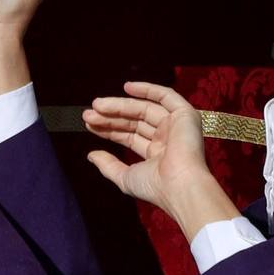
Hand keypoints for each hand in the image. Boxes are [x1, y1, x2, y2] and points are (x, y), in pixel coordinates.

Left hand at [84, 82, 239, 240]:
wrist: (180, 185)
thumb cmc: (155, 186)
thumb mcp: (125, 177)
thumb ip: (108, 165)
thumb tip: (91, 155)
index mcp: (156, 154)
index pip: (128, 136)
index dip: (109, 128)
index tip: (89, 123)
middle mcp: (167, 139)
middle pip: (134, 121)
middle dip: (110, 116)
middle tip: (87, 114)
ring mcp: (176, 126)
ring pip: (144, 108)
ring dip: (120, 104)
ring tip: (97, 105)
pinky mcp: (186, 115)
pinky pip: (166, 97)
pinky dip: (148, 89)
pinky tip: (127, 88)